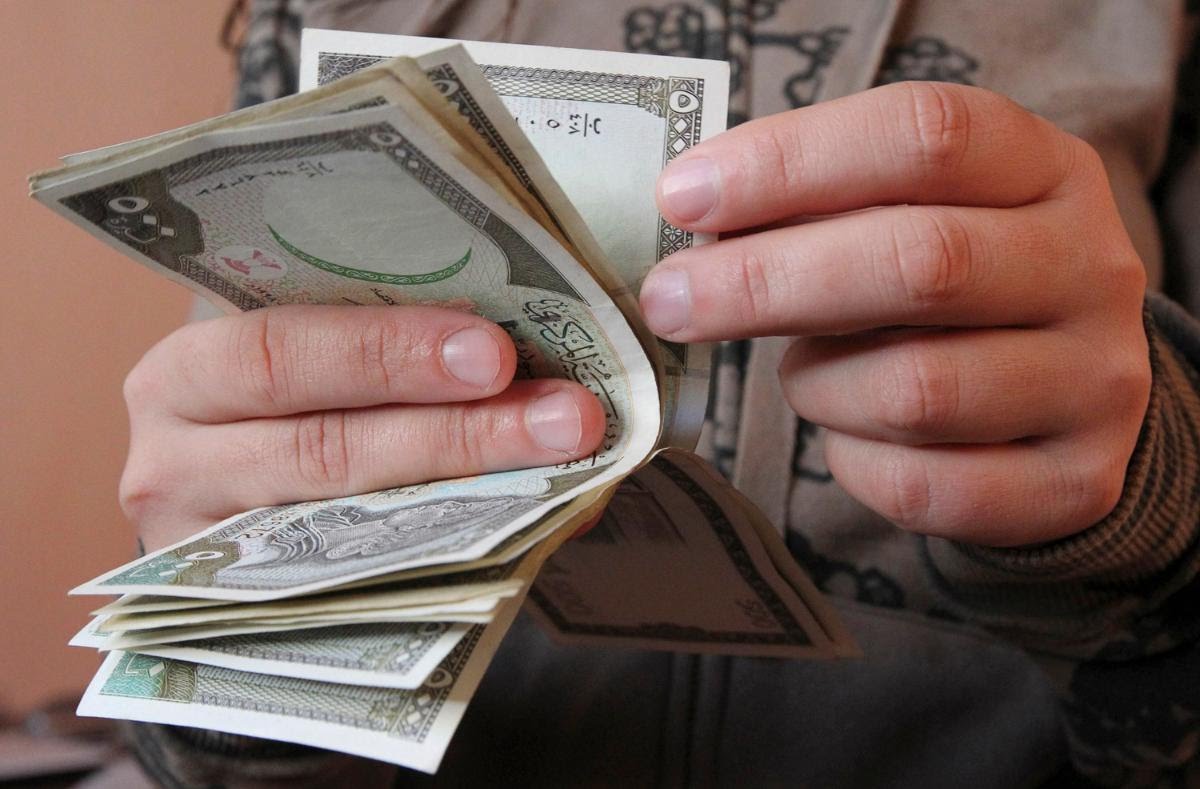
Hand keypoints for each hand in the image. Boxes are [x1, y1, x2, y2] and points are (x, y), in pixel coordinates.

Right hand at [120, 305, 604, 551]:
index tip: (492, 351)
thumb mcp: (297, 364)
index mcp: (184, 377)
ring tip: (562, 462)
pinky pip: (361, 593)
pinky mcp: (250, 621)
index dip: (386, 353)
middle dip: (458, 432)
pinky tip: (528, 527)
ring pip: (347, 532)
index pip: (280, 354)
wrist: (219, 513)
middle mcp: (175, 469)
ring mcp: (209, 562)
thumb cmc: (277, 411)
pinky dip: (455, 554)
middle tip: (562, 417)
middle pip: (323, 451)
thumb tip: (518, 353)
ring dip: (474, 493)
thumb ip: (375, 351)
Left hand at [640, 82, 1149, 546]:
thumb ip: (819, 209)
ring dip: (816, 385)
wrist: (1063, 391)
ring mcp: (1095, 381)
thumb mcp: (906, 215)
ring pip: (914, 390)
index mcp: (1043, 169)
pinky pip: (922, 487)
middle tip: (668, 299)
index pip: (922, 137)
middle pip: (920, 263)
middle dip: (765, 282)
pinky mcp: (1074, 481)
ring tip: (800, 374)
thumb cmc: (948, 290)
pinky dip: (852, 463)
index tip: (683, 197)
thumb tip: (694, 220)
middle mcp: (1090, 268)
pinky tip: (846, 433)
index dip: (789, 163)